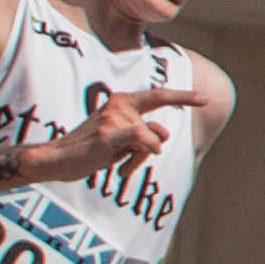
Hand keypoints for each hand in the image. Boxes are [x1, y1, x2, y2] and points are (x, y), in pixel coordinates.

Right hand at [36, 94, 177, 184]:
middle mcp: (120, 104)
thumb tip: (163, 136)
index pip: (158, 96)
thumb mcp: (123, 142)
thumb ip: (145, 135)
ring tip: (114, 163)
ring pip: (151, 141)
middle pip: (159, 131)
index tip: (205, 98)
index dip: (183, 97)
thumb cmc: (91, 150)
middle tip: (124, 160)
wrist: (59, 159)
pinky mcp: (109, 133)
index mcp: (123, 102)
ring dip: (137, 159)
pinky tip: (122, 167)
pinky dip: (143, 151)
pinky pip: (143, 140)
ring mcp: (115, 117)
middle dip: (150, 150)